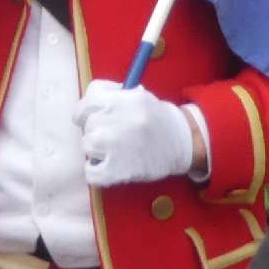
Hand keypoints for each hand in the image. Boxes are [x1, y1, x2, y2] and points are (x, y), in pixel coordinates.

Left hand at [76, 80, 198, 187]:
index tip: (86, 116)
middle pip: (88, 124)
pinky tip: (108, 167)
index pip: (88, 100)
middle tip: (111, 134)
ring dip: (96, 150)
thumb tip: (84, 108)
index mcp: (126, 100)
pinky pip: (90, 172)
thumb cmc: (157, 119)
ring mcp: (117, 147)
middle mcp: (120, 121)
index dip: (84, 110)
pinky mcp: (118, 171)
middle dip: (96, 129)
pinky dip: (96, 172)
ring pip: (87, 145)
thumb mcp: (138, 96)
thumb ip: (112, 97)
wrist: (184, 143)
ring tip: (113, 150)